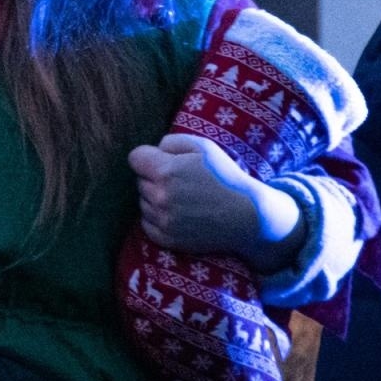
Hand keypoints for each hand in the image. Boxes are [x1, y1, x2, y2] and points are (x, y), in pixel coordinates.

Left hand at [129, 134, 305, 272]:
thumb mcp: (203, 146)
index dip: (148, 157)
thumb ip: (171, 141)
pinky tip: (178, 213)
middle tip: (180, 181)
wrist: (246, 215)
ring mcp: (162, 220)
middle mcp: (160, 196)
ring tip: (182, 198)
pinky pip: (147, 223)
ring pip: (143, 202)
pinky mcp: (166, 239)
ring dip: (155, 198)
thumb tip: (154, 150)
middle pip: (139, 180)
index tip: (162, 161)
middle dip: (153, 178)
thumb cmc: (225, 176)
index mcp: (165, 171)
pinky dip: (157, 218)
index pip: (134, 158)